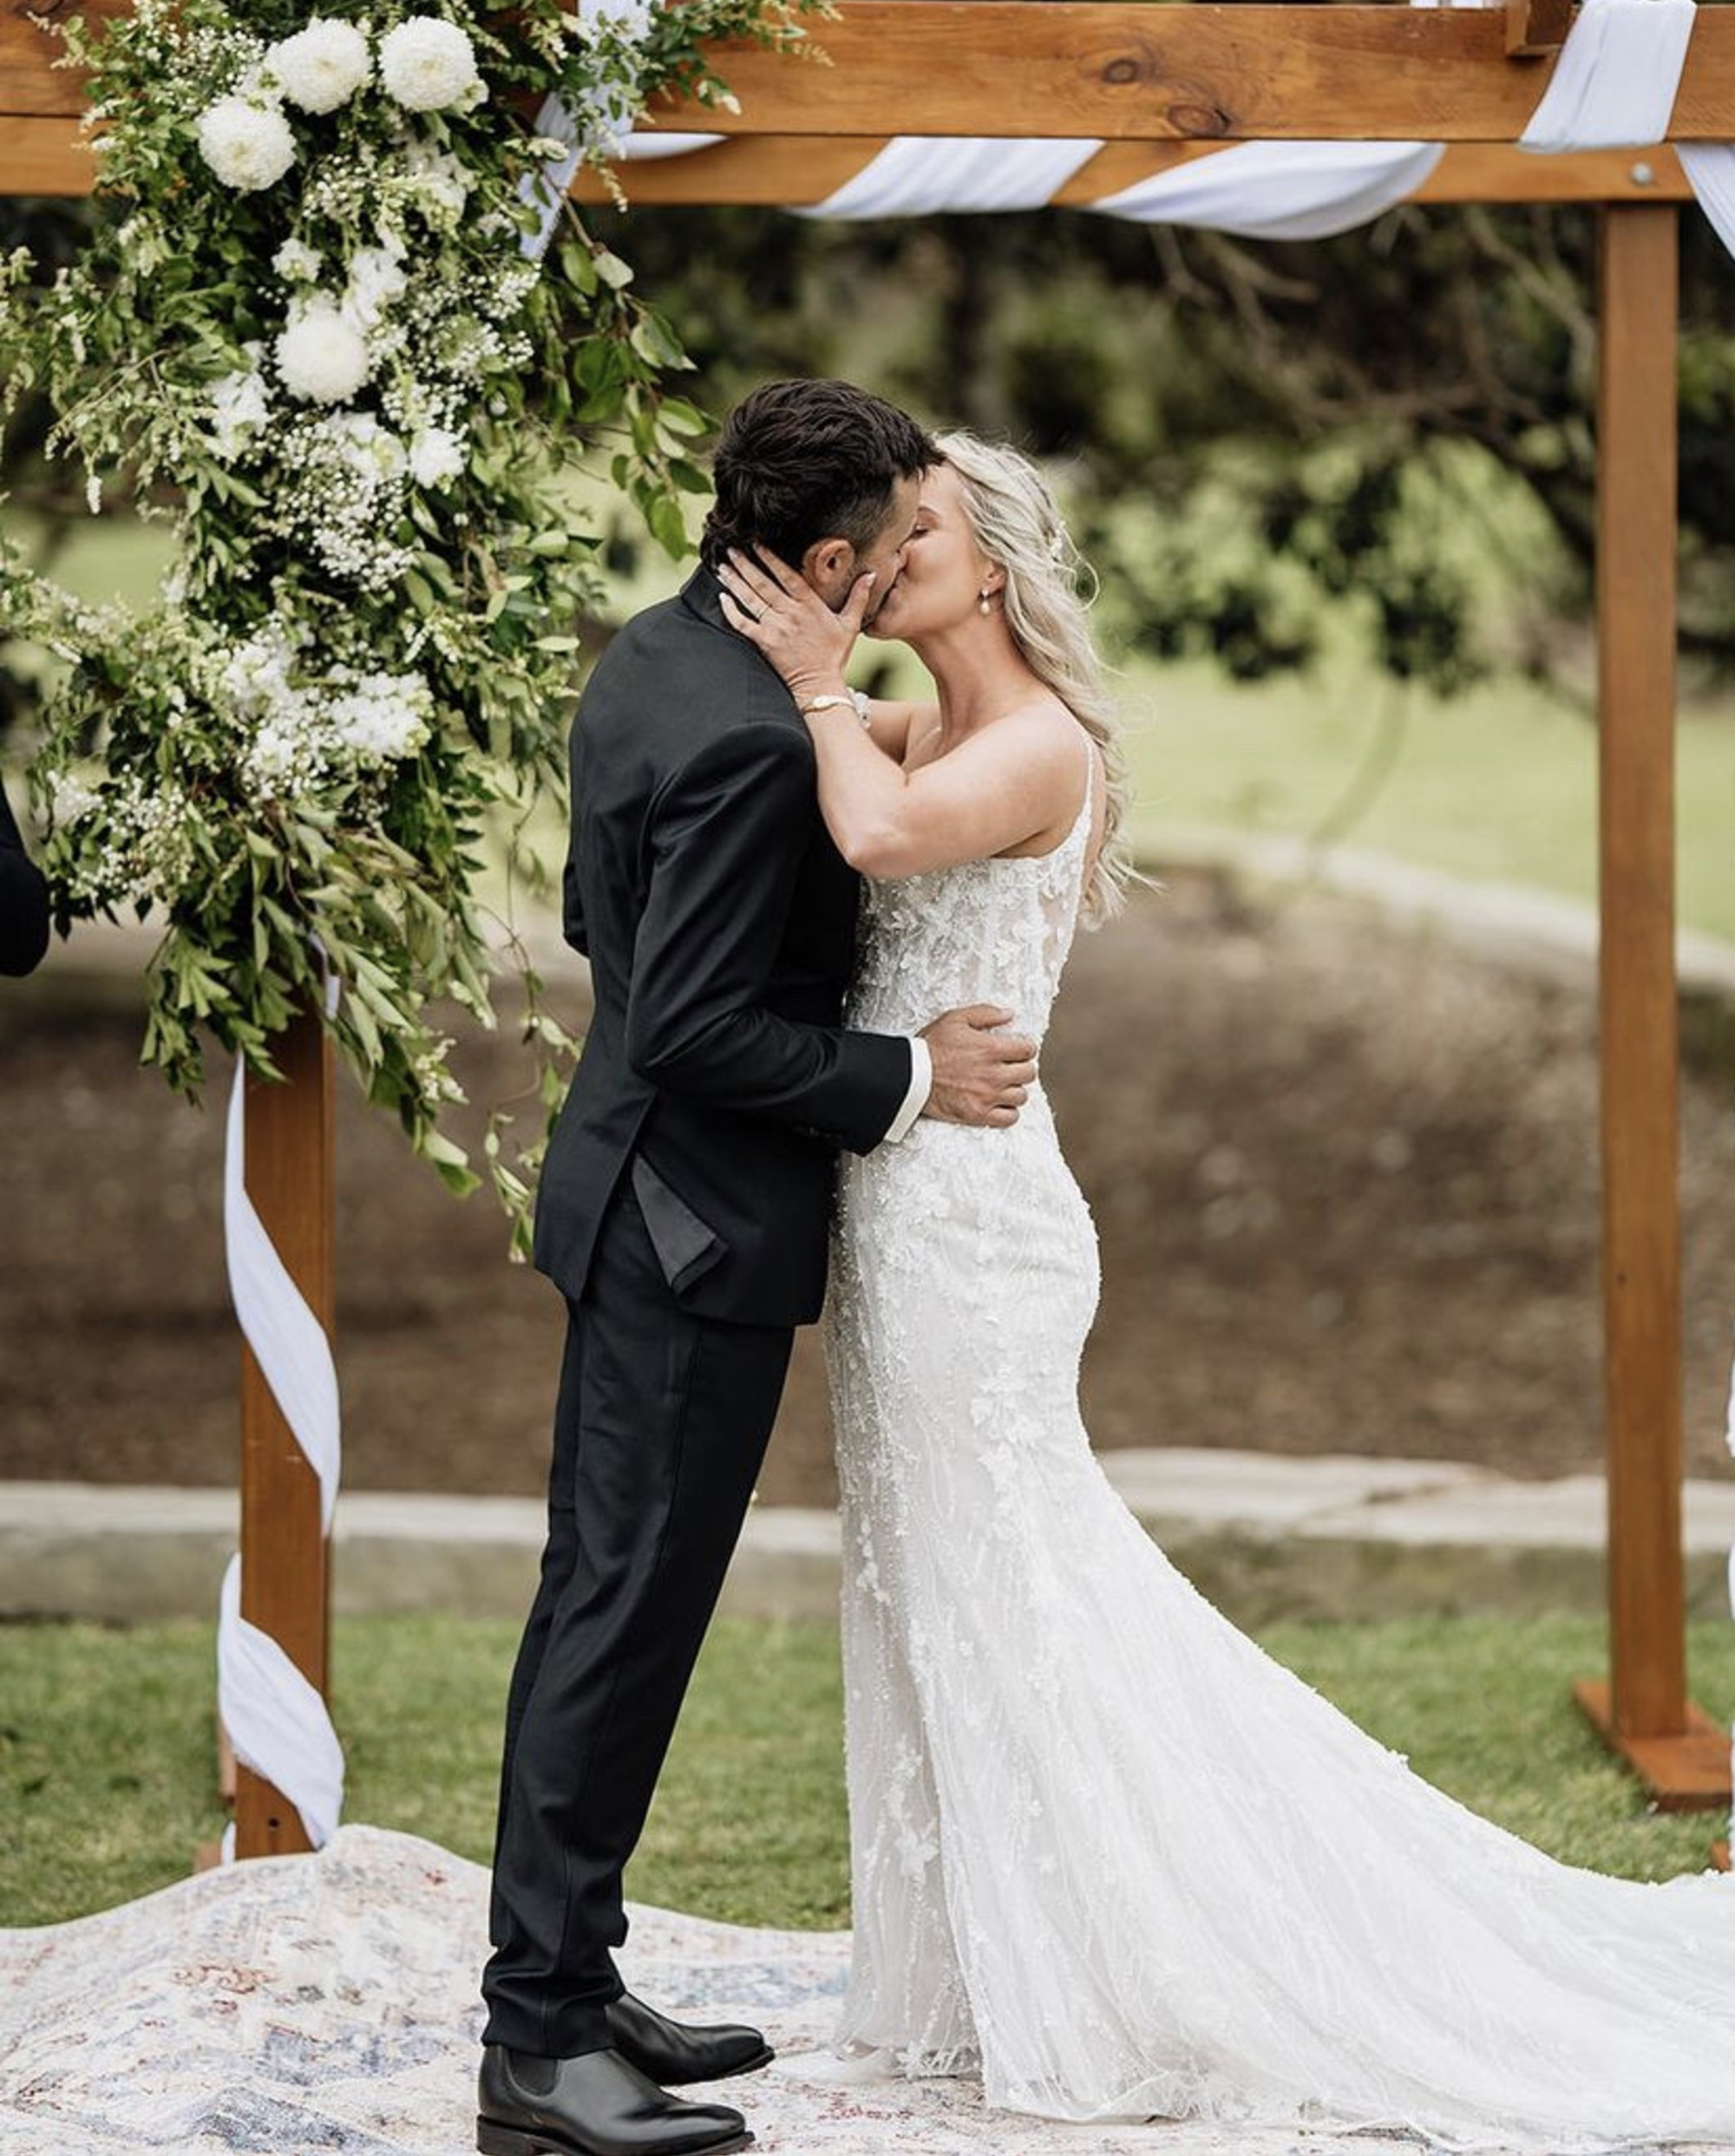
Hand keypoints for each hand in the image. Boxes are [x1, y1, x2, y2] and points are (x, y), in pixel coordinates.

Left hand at [716, 547, 873, 705]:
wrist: (820, 685)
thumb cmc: (834, 656)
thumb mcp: (851, 624)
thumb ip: (859, 597)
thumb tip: (871, 575)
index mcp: (809, 605)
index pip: (787, 575)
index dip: (770, 558)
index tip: (757, 544)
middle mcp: (790, 613)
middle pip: (763, 583)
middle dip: (745, 564)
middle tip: (730, 549)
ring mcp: (776, 628)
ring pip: (751, 599)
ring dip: (735, 582)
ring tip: (722, 568)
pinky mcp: (764, 643)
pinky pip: (743, 624)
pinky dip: (731, 611)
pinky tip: (722, 598)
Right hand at [920, 1005, 1037, 1128]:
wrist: (911, 1076)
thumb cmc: (931, 1046)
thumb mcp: (955, 1019)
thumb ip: (985, 1013)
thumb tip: (1009, 1014)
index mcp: (991, 1049)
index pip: (1028, 1050)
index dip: (1026, 1048)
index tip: (1019, 1050)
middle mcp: (993, 1074)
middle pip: (1028, 1073)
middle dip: (1022, 1068)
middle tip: (1012, 1067)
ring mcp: (987, 1096)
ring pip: (1021, 1096)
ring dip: (1015, 1090)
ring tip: (1004, 1085)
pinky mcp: (979, 1114)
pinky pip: (1010, 1118)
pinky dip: (1009, 1112)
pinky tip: (999, 1104)